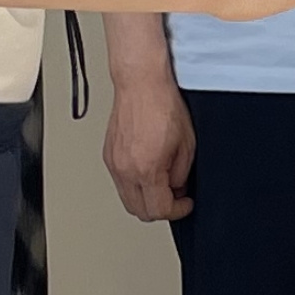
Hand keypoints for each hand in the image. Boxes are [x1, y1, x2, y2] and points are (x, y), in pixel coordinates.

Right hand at [104, 74, 196, 221]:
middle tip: (175, 196)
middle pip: (139, 211)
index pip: (159, 210)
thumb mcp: (187, 145)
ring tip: (162, 181)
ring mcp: (113, 163)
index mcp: (146, 169)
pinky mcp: (108, 155)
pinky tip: (148, 171)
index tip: (185, 203)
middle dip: (160, 208)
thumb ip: (181, 174)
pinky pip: (120, 182)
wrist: (141, 83)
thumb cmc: (163, 105)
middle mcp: (125, 170)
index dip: (177, 210)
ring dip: (145, 197)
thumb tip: (176, 188)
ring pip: (127, 199)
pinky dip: (134, 184)